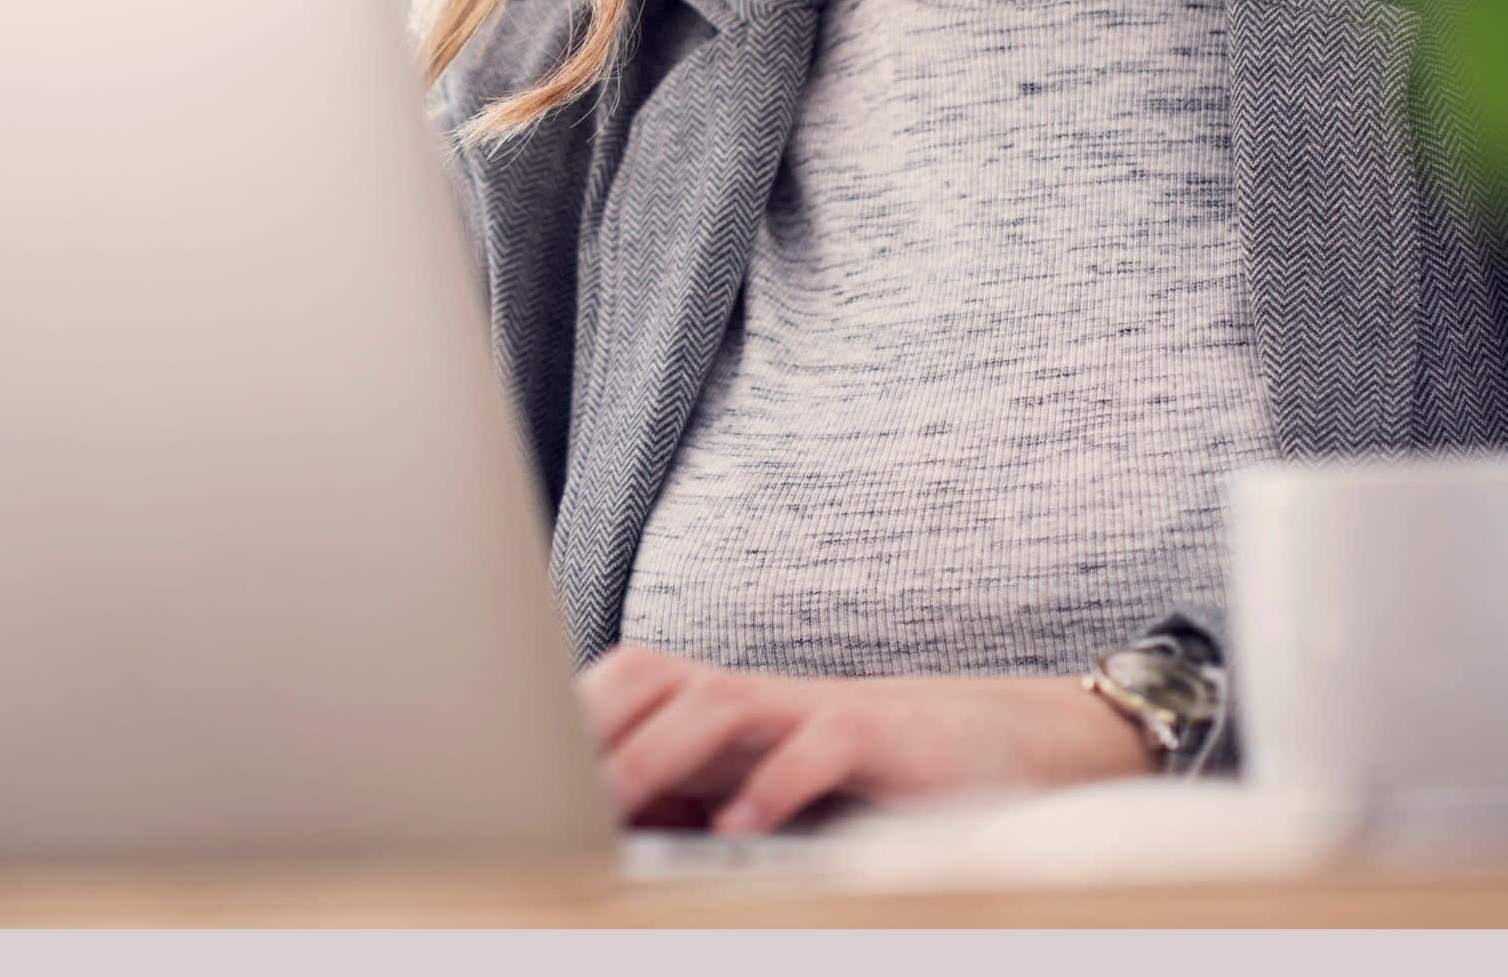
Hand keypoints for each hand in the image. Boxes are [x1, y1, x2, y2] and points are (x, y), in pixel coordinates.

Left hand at [574, 645, 1158, 833]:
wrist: (991, 740)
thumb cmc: (858, 768)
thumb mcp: (764, 782)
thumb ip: (695, 795)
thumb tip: (609, 830)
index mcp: (723, 706)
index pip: (630, 679)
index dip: (572, 710)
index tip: (516, 762)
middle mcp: (760, 697)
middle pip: (655, 677)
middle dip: (597, 727)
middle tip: (549, 789)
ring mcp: (817, 708)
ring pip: (722, 702)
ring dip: (661, 751)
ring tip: (615, 804)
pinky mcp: (881, 736)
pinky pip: (822, 743)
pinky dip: (778, 782)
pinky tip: (743, 828)